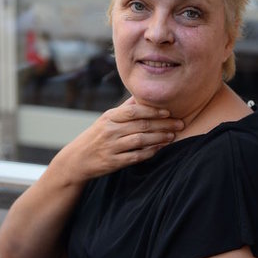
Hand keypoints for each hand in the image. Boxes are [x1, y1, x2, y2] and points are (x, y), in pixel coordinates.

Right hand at [56, 97, 183, 182]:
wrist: (77, 160)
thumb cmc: (96, 136)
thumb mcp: (106, 120)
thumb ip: (125, 109)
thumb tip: (141, 96)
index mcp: (110, 117)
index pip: (134, 111)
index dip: (153, 111)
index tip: (168, 112)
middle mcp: (110, 131)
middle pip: (141, 125)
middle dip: (163, 124)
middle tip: (180, 124)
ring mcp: (111, 147)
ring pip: (140, 140)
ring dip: (159, 138)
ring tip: (173, 136)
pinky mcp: (113, 162)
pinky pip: (135, 156)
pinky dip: (150, 152)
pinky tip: (160, 149)